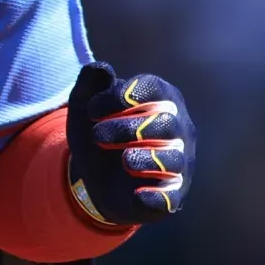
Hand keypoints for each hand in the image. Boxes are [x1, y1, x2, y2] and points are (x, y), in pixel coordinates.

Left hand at [64, 61, 194, 226]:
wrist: (98, 178)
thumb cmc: (100, 132)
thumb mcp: (85, 107)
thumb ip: (90, 84)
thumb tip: (102, 68)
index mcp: (160, 99)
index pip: (153, 88)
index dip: (122, 96)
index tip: (93, 111)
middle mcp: (177, 127)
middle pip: (165, 121)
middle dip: (128, 128)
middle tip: (97, 135)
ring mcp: (179, 161)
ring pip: (174, 157)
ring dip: (148, 158)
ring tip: (124, 161)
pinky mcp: (172, 193)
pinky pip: (172, 196)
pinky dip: (157, 196)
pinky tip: (138, 194)